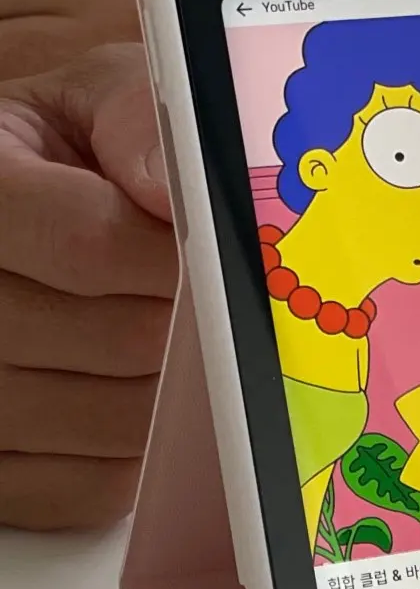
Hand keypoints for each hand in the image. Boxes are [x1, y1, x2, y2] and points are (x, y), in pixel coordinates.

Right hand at [0, 43, 176, 529]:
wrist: (18, 202)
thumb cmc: (68, 152)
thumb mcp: (94, 102)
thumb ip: (137, 120)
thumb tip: (177, 180)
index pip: (91, 243)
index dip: (182, 257)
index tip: (230, 255)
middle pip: (121, 341)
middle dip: (195, 326)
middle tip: (217, 303)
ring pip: (119, 421)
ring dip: (179, 393)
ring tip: (177, 343)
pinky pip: (99, 486)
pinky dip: (145, 455)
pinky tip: (141, 399)